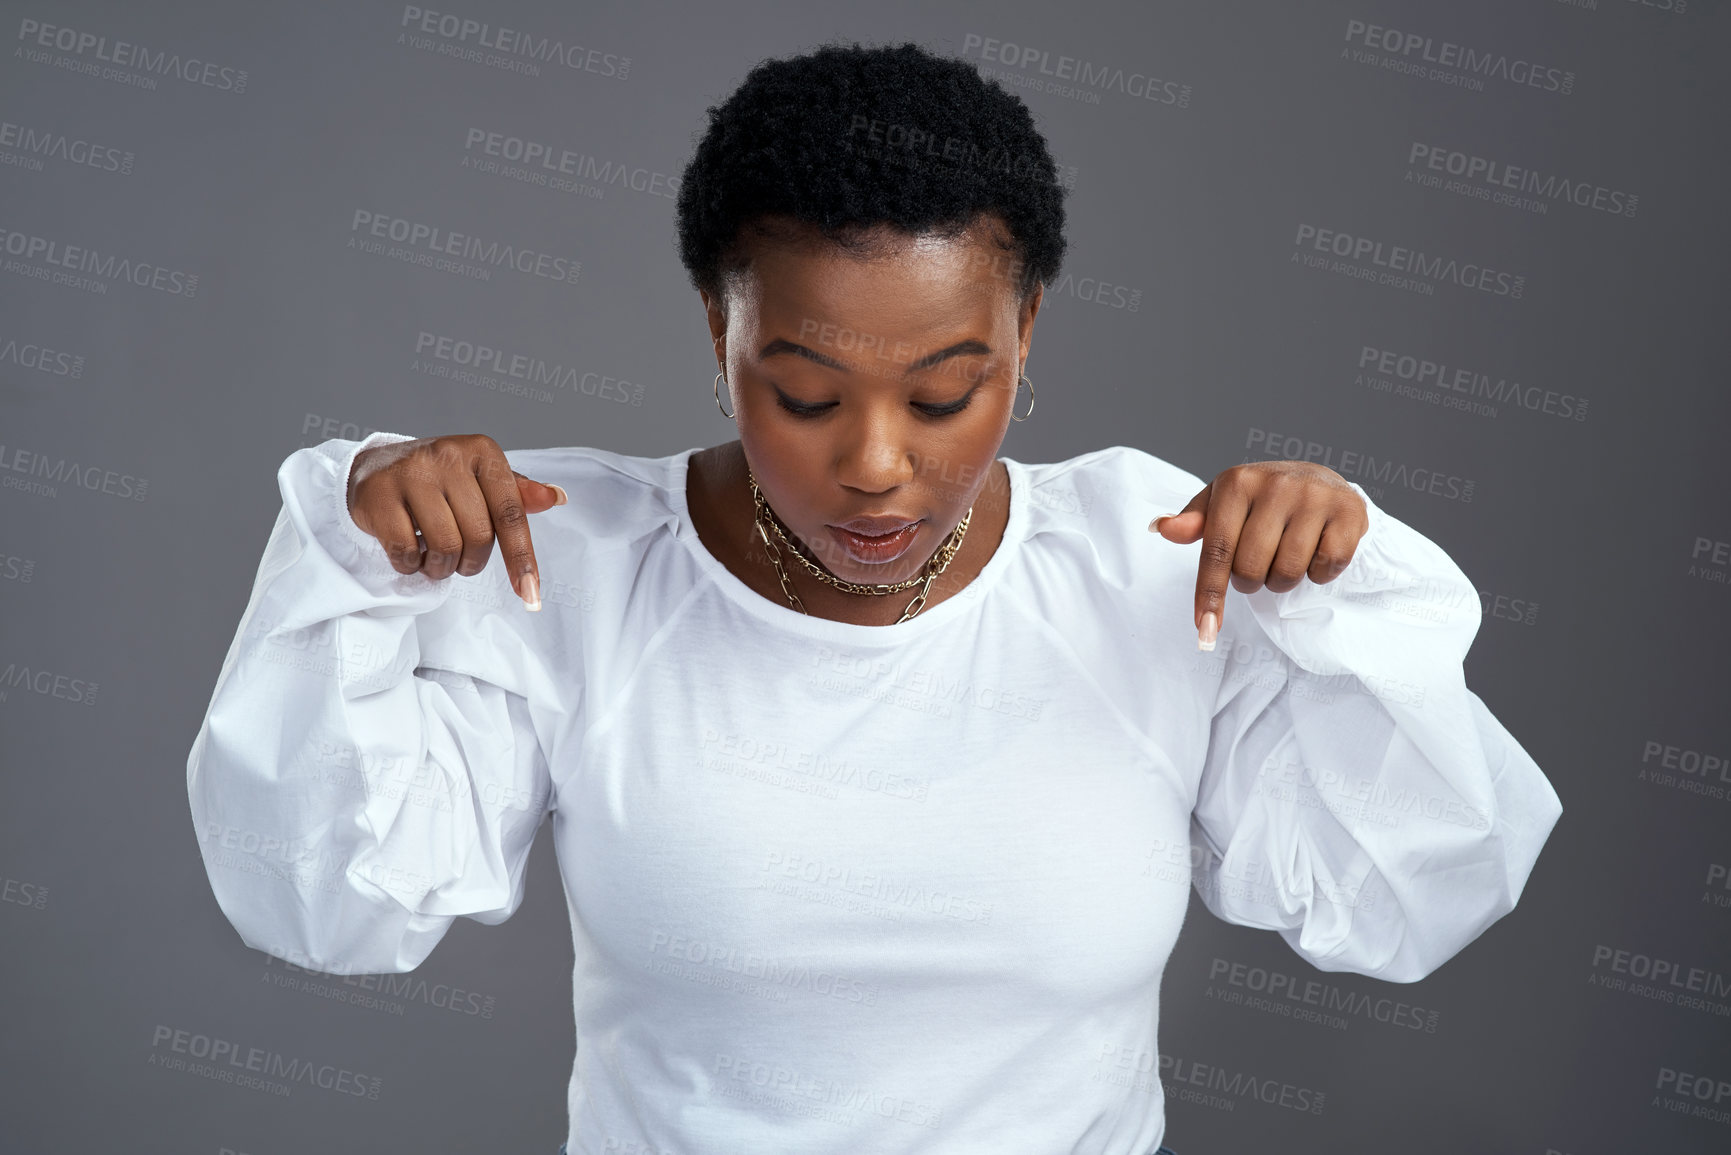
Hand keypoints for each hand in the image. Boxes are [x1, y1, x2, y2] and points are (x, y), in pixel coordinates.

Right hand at [346, 434, 566, 609]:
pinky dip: (411, 565)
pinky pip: (406, 551)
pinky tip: (409, 552)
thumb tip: (557, 497)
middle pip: (479, 535)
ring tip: (433, 556)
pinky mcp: (379, 495)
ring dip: (441, 567)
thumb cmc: (440, 480)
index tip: (530, 595)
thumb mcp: (481, 480)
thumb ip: (517, 494)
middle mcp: (449, 456)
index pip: (511, 513)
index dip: (522, 558)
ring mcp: (411, 473)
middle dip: (471, 562)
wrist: (376, 468)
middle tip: (459, 559)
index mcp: (483, 452)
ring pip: (445, 546)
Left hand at [1148, 461, 1367, 649]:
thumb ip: (1194, 522)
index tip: (1204, 631)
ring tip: (1285, 558)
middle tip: (1259, 565)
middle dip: (1251, 581)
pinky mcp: (1349, 511)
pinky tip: (1315, 552)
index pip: (1216, 551)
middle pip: (1250, 569)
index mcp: (1236, 482)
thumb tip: (1160, 527)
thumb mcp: (1223, 504)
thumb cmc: (1261, 500)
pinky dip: (1318, 574)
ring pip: (1287, 573)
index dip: (1208, 594)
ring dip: (1283, 581)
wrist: (1318, 480)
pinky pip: (1324, 568)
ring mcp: (1315, 496)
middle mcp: (1276, 484)